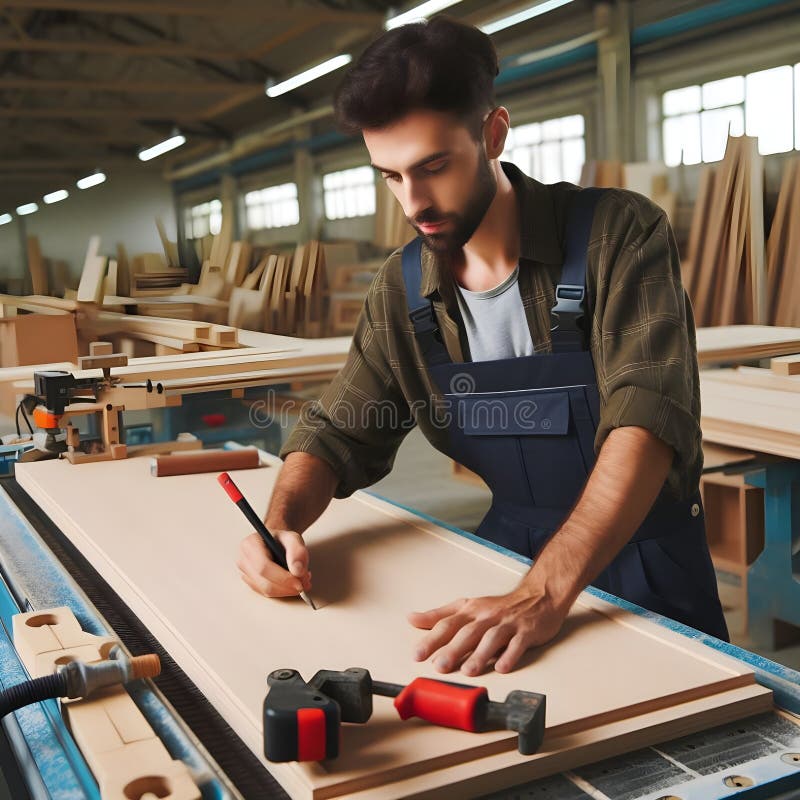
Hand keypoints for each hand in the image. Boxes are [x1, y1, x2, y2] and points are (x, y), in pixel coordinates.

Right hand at [237, 530, 311, 597]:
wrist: (275, 542)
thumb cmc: (281, 539)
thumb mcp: (294, 538)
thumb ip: (298, 552)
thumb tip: (298, 571)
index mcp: (250, 544)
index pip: (263, 567)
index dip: (282, 578)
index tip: (299, 582)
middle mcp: (243, 559)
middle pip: (264, 582)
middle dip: (287, 587)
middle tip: (304, 584)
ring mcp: (245, 573)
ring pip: (266, 590)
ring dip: (286, 590)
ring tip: (301, 581)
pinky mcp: (250, 583)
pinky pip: (266, 593)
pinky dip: (282, 591)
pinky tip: (292, 583)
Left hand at [408, 587, 567, 674]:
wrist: (538, 596)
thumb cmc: (499, 607)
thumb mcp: (467, 606)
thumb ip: (439, 615)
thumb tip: (411, 619)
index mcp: (471, 610)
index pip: (448, 624)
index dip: (432, 639)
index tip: (417, 654)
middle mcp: (487, 616)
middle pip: (468, 632)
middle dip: (453, 649)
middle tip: (439, 666)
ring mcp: (507, 623)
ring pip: (492, 638)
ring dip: (480, 655)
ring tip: (468, 671)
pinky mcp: (527, 632)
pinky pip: (518, 644)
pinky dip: (510, 655)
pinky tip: (503, 667)